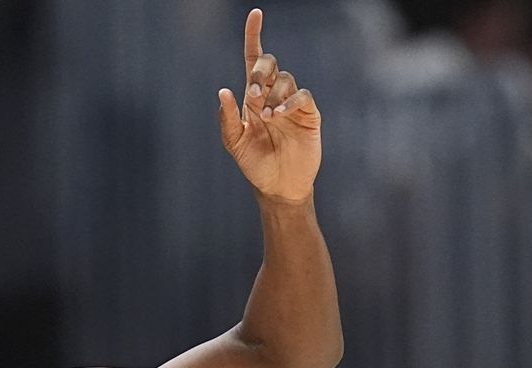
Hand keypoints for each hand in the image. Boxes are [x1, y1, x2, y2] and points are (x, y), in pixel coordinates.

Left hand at [218, 8, 320, 201]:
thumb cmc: (255, 164)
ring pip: (286, 79)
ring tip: (267, 117)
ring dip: (273, 94)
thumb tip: (223, 91)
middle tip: (252, 93)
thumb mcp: (235, 142)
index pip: (252, 59)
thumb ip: (227, 118)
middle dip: (260, 71)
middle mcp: (273, 94)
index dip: (253, 36)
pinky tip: (278, 114)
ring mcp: (291, 103)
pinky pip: (302, 95)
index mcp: (253, 97)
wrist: (277, 186)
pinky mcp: (308, 113)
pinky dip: (289, 101)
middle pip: (270, 63)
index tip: (255, 14)